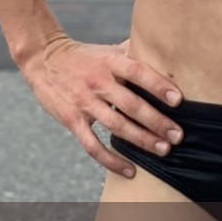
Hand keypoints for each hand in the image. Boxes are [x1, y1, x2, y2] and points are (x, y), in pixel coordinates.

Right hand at [20, 34, 183, 177]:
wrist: (43, 58)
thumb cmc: (83, 56)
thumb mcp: (107, 50)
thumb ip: (132, 52)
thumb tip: (162, 51)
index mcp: (110, 62)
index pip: (137, 72)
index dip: (157, 85)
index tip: (178, 100)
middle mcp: (98, 81)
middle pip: (131, 104)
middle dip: (156, 121)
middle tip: (177, 135)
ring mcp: (84, 102)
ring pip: (116, 126)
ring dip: (141, 140)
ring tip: (163, 150)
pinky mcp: (72, 120)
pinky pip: (93, 146)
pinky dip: (112, 161)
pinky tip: (130, 170)